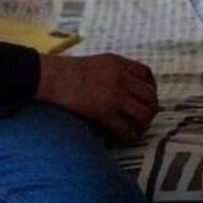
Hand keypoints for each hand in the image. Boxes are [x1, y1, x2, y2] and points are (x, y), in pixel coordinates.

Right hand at [35, 52, 157, 143]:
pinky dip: (127, 136)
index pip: (146, 75)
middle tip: (145, 119)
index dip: (151, 88)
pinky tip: (123, 139)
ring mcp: (114, 95)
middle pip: (150, 95)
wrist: (51, 76)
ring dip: (143, 125)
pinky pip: (124, 128)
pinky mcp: (104, 111)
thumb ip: (112, 71)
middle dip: (151, 109)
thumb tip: (121, 86)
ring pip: (143, 113)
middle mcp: (122, 78)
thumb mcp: (97, 63)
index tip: (148, 98)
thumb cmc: (67, 71)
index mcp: (119, 64)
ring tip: (137, 131)